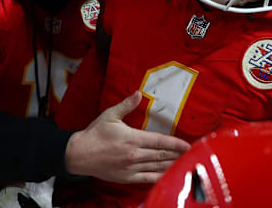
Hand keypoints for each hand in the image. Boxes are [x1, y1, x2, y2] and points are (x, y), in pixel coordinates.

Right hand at [64, 91, 189, 183]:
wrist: (79, 154)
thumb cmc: (95, 133)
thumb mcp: (110, 115)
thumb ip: (127, 105)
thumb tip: (139, 93)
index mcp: (132, 138)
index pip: (160, 141)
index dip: (176, 144)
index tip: (188, 145)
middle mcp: (134, 154)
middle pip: (162, 155)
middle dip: (178, 155)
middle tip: (192, 154)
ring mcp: (131, 168)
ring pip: (157, 167)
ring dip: (172, 165)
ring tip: (185, 164)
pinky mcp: (127, 178)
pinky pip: (148, 178)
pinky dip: (160, 177)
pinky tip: (169, 175)